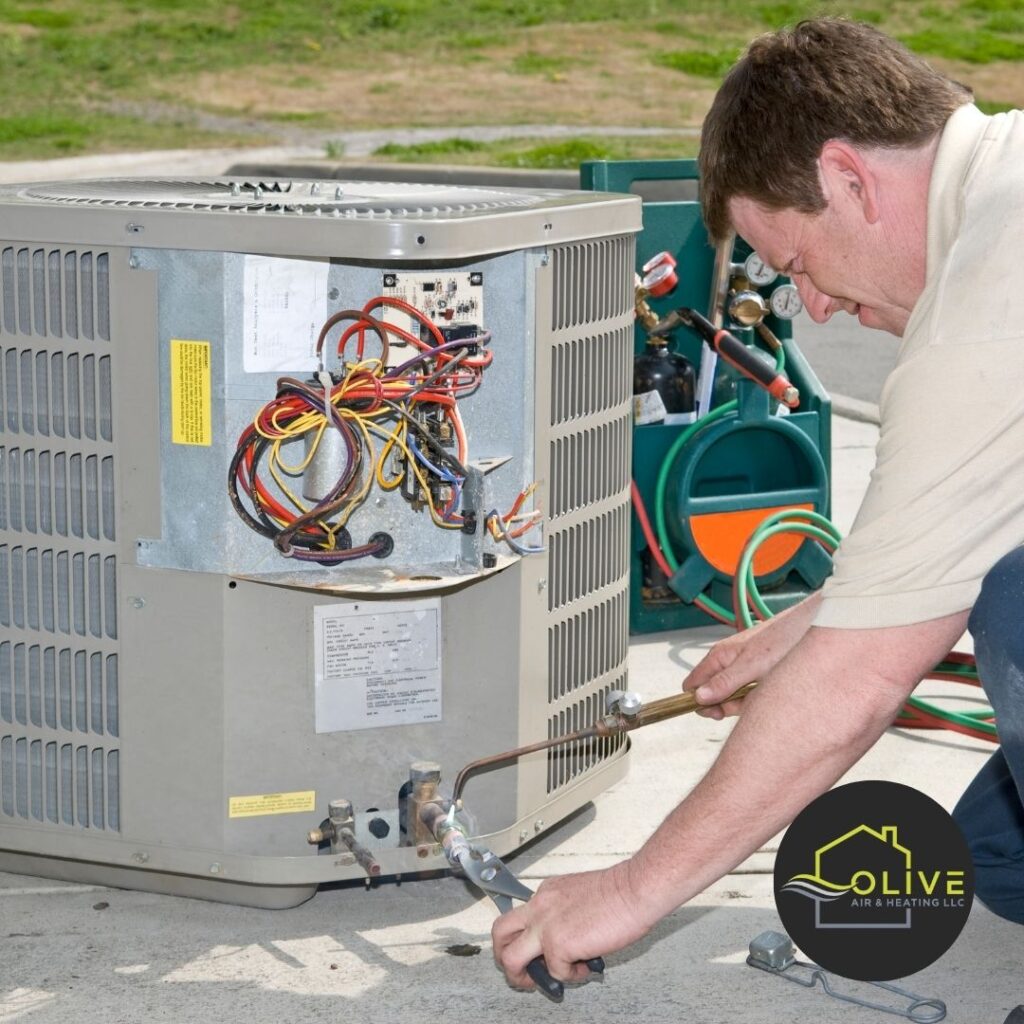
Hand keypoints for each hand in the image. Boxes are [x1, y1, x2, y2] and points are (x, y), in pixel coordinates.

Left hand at [492, 861, 653, 990]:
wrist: (635, 890)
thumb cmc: (619, 893)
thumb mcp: (578, 896)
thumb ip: (562, 915)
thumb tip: (564, 941)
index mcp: (546, 893)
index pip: (519, 916)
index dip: (524, 938)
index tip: (535, 950)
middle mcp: (540, 906)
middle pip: (500, 932)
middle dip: (504, 956)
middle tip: (519, 970)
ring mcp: (545, 926)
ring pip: (511, 958)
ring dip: (523, 977)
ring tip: (543, 980)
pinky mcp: (558, 945)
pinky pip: (556, 972)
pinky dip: (571, 976)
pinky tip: (585, 966)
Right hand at [684, 594, 820, 718]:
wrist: (812, 628)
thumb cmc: (782, 640)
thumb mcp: (751, 666)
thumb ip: (724, 682)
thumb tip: (698, 697)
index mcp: (719, 656)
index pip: (693, 684)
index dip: (699, 702)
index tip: (715, 714)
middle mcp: (727, 662)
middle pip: (712, 693)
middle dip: (724, 706)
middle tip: (741, 708)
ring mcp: (743, 668)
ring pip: (731, 695)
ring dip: (742, 703)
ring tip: (760, 696)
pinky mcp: (757, 673)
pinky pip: (747, 692)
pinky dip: (755, 698)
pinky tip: (767, 694)